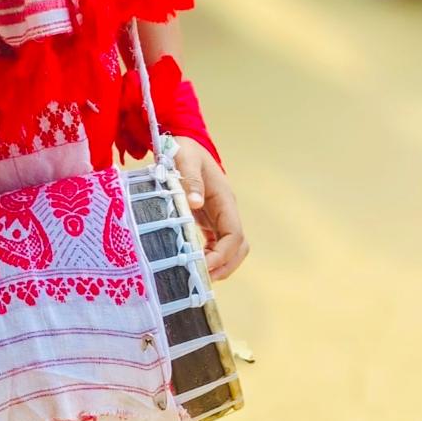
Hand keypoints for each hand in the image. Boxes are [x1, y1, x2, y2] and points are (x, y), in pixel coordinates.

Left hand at [173, 138, 248, 281]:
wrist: (184, 141)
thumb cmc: (184, 150)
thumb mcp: (186, 160)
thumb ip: (190, 179)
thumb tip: (195, 202)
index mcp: (224, 199)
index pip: (234, 234)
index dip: (223, 253)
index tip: (205, 265)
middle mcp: (226, 210)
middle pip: (238, 246)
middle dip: (225, 265)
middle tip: (202, 279)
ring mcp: (219, 215)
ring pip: (229, 247)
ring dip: (219, 263)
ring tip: (198, 276)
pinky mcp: (208, 218)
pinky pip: (216, 242)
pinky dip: (209, 255)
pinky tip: (194, 262)